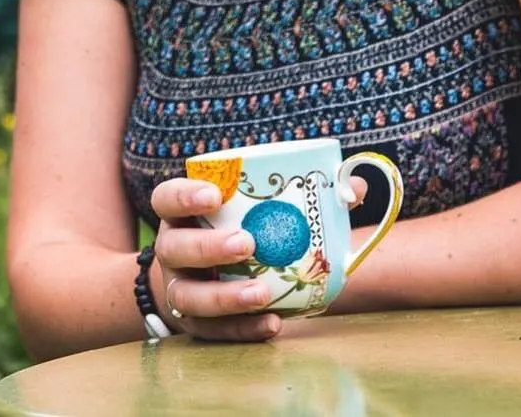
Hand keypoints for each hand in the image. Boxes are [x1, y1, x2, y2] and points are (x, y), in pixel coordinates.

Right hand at [150, 174, 369, 342]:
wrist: (204, 277)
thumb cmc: (239, 228)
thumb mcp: (254, 207)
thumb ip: (301, 194)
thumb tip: (353, 187)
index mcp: (181, 214)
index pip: (167, 198)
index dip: (184, 195)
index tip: (214, 196)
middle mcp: (172, 251)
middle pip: (176, 248)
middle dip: (209, 247)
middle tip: (246, 243)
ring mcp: (179, 290)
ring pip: (190, 297)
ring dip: (225, 296)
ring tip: (261, 293)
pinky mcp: (196, 326)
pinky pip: (215, 333)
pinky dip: (243, 329)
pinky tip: (272, 325)